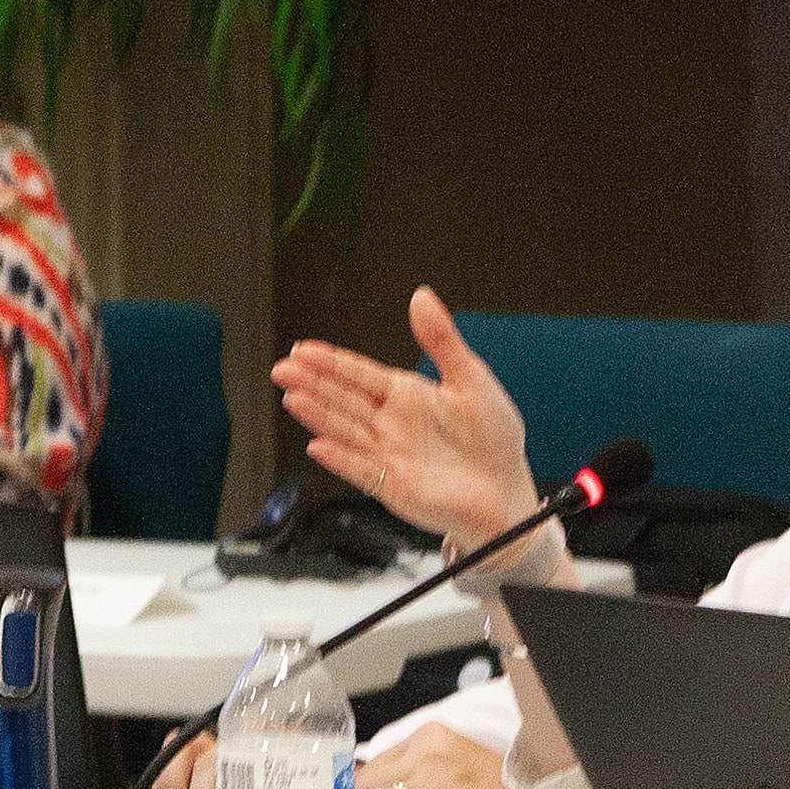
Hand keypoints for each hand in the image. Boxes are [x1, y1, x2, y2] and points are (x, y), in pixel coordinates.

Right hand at [273, 286, 541, 554]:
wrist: (507, 490)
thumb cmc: (492, 440)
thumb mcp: (471, 378)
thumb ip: (441, 340)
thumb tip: (422, 298)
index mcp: (405, 395)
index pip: (358, 373)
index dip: (330, 362)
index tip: (303, 349)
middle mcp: (389, 424)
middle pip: (342, 399)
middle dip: (311, 384)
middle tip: (282, 369)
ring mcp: (388, 455)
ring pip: (345, 431)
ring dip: (318, 417)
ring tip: (293, 399)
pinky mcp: (394, 485)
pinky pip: (363, 470)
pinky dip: (341, 459)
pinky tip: (320, 447)